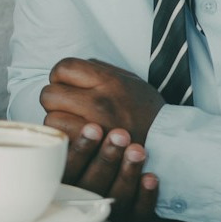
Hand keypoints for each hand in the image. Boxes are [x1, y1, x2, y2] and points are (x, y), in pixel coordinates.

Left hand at [40, 57, 163, 144]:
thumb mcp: (128, 79)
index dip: (60, 76)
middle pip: (49, 95)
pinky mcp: (93, 153)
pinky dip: (65, 140)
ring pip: (51, 121)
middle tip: (68, 106)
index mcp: (108, 80)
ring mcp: (96, 129)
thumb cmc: (146, 109)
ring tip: (73, 123)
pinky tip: (76, 138)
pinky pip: (63, 143)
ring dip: (58, 122)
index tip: (68, 85)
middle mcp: (99, 103)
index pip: (62, 68)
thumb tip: (68, 69)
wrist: (171, 143)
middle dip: (55, 99)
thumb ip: (97, 69)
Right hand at [46, 116, 158, 221]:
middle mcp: (87, 200)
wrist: (120, 185)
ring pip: (116, 197)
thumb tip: (65, 101)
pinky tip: (151, 177)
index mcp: (68, 183)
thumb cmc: (94, 158)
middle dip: (107, 157)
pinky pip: (140, 214)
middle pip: (92, 183)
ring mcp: (111, 214)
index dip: (80, 148)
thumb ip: (69, 133)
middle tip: (120, 134)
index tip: (92, 126)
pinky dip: (146, 196)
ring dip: (127, 172)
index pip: (68, 169)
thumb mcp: (75, 151)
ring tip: (137, 150)